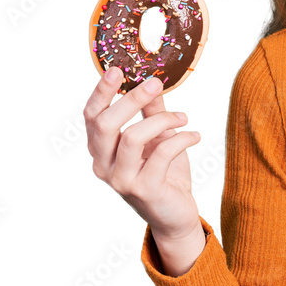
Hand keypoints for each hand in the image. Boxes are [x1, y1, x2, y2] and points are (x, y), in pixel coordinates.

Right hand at [84, 67, 201, 241]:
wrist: (176, 216)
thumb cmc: (165, 174)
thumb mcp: (158, 138)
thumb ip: (152, 113)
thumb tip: (153, 82)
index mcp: (101, 150)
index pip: (91, 116)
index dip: (102, 92)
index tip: (118, 69)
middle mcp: (103, 166)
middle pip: (105, 124)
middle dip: (131, 98)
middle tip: (156, 83)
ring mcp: (121, 180)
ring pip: (132, 137)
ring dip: (163, 120)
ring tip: (184, 118)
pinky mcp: (144, 190)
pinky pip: (161, 153)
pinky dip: (181, 139)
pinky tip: (195, 136)